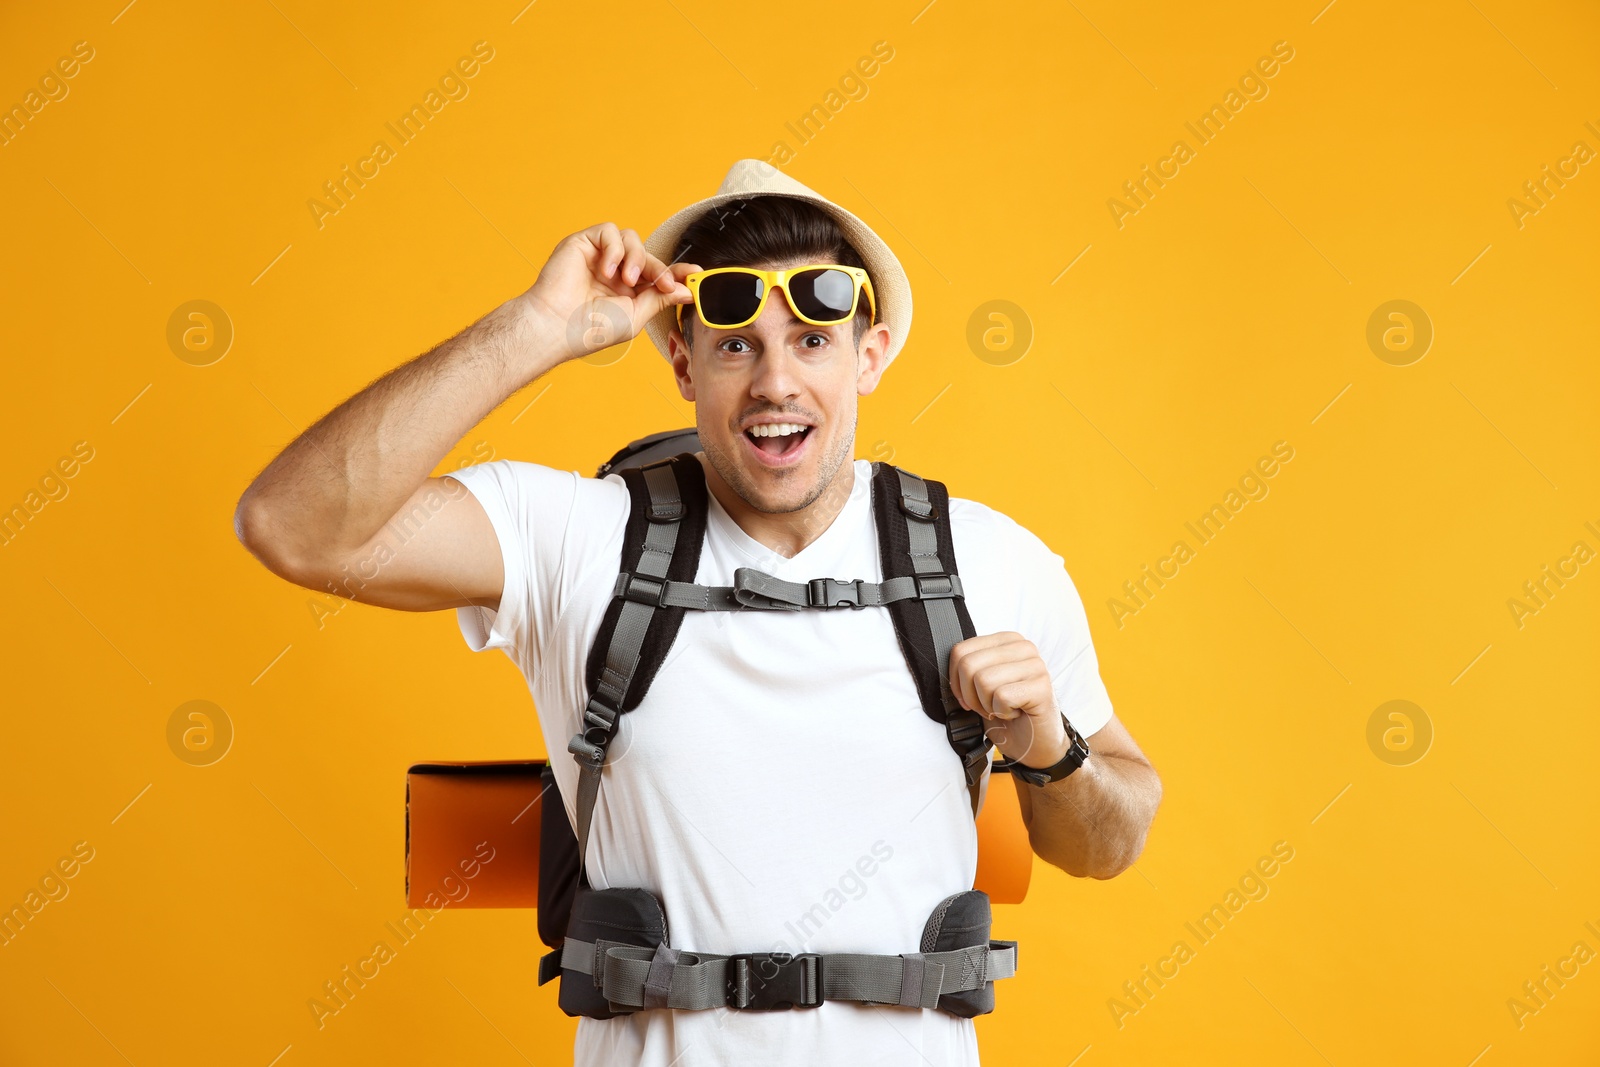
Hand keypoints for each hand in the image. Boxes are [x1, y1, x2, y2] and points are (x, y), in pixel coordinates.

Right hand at [519, 222, 700, 363]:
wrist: (557, 325)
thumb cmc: (590, 328)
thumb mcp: (635, 316)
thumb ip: (660, 299)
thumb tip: (688, 290)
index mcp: (628, 291)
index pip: (658, 274)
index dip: (678, 272)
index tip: (697, 274)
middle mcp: (615, 271)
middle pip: (648, 255)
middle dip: (660, 268)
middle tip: (663, 283)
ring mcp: (600, 256)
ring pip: (632, 239)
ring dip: (636, 259)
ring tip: (625, 280)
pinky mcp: (584, 243)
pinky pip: (610, 231)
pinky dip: (614, 249)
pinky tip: (607, 271)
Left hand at [948, 632, 1067, 768]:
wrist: (1034, 744)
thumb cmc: (1007, 714)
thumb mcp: (981, 686)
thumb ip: (968, 670)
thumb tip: (946, 671)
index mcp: (1006, 641)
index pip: (960, 650)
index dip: (956, 681)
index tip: (968, 697)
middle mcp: (1023, 647)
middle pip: (968, 665)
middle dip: (971, 695)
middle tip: (989, 706)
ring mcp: (1036, 665)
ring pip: (983, 680)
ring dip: (988, 705)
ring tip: (1003, 709)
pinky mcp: (1042, 687)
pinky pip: (1002, 697)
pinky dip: (1002, 712)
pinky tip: (1016, 713)